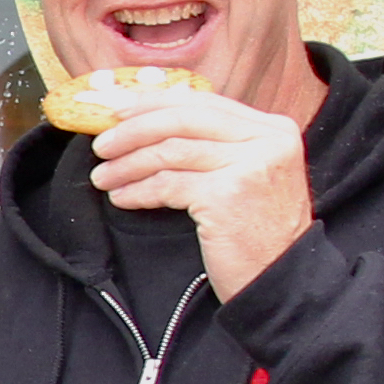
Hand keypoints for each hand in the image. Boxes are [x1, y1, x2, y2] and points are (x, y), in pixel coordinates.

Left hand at [91, 88, 317, 293]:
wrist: (282, 283)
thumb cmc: (259, 235)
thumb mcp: (251, 176)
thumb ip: (219, 146)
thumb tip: (152, 121)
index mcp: (273, 128)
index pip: (203, 101)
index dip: (154, 103)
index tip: (118, 112)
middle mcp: (267, 139)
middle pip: (183, 119)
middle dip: (133, 130)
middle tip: (101, 145)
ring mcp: (249, 165)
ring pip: (170, 151)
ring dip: (128, 164)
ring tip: (103, 176)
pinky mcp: (227, 195)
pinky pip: (167, 184)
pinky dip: (138, 190)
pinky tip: (122, 197)